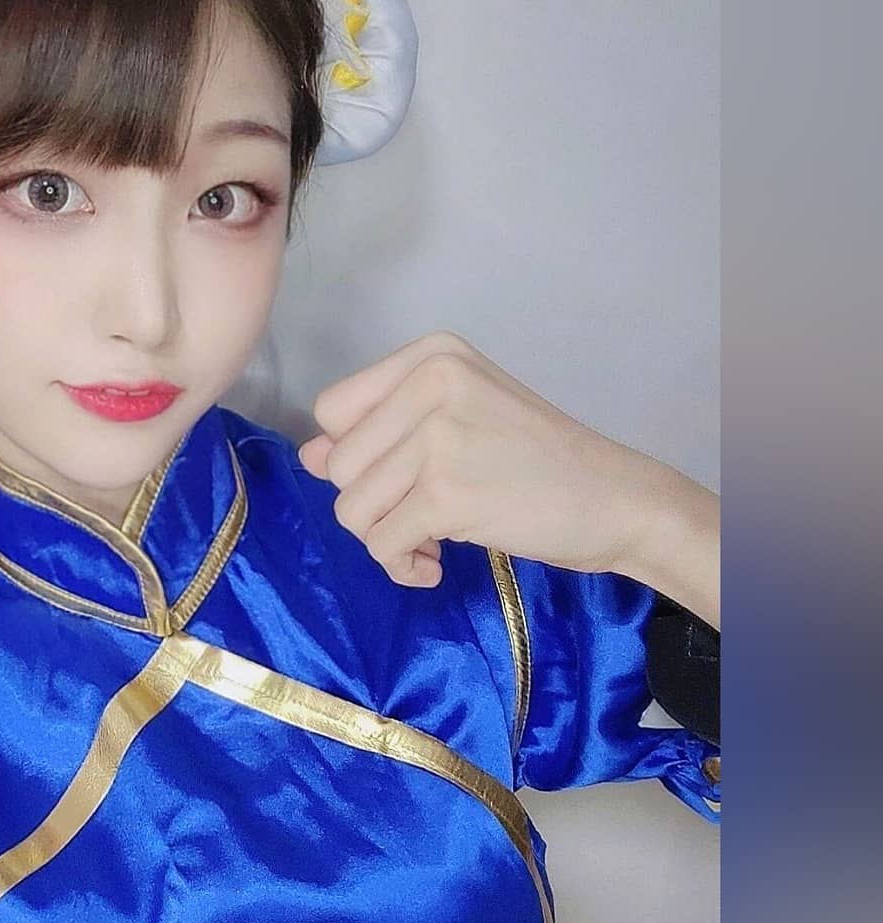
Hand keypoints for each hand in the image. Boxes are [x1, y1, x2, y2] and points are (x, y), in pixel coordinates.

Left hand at [298, 331, 668, 586]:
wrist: (614, 499)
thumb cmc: (539, 462)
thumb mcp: (459, 423)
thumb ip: (381, 435)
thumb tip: (308, 456)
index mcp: (432, 356)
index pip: (333, 412)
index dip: (356, 457)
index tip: (402, 477)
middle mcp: (432, 383)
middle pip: (337, 465)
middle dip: (371, 505)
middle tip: (422, 516)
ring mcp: (439, 437)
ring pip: (352, 508)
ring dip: (385, 540)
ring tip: (431, 541)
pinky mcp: (447, 493)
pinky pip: (382, 544)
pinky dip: (402, 566)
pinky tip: (436, 565)